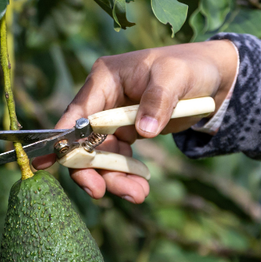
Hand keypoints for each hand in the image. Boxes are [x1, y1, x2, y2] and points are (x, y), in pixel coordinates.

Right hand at [33, 39, 237, 202]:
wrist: (212, 78)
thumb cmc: (190, 67)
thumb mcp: (175, 78)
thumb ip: (158, 102)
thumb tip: (143, 131)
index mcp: (104, 80)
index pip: (76, 114)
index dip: (60, 140)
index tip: (48, 164)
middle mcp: (102, 100)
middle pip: (83, 142)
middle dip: (93, 170)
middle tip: (103, 193)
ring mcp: (112, 119)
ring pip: (100, 157)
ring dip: (115, 179)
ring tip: (139, 194)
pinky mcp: (125, 133)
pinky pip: (118, 161)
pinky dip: (127, 177)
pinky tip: (141, 188)